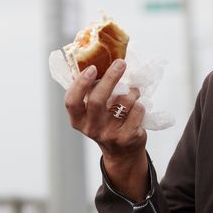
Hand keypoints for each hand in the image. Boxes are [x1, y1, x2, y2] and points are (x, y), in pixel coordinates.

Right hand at [64, 59, 148, 196]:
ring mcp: (109, 134)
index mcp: (78, 120)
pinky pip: (137, 110)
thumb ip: (90, 92)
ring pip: (124, 101)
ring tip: (132, 92)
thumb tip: (98, 59)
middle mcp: (91, 128)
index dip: (81, 84)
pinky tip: (136, 109)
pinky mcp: (127, 137)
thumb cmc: (106, 123)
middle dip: (111, 78)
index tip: (92, 68)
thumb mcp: (92, 112)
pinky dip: (140, 104)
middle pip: (98, 100)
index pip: (72, 101)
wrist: (122, 153)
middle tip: (120, 63)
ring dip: (131, 91)